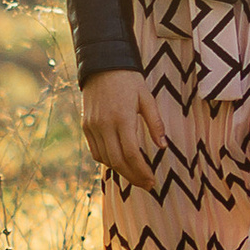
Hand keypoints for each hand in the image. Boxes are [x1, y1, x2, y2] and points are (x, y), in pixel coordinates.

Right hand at [82, 69, 165, 191]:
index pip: (132, 154)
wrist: (101, 64)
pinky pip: (95, 151)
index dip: (142, 171)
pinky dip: (107, 161)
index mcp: (123, 118)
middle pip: (118, 161)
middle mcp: (105, 125)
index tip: (152, 181)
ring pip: (105, 159)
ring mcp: (93, 126)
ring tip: (135, 176)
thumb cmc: (129, 80)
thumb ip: (155, 123)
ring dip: (120, 171)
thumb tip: (163, 146)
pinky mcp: (86, 126)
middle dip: (133, 177)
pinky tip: (119, 162)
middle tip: (146, 185)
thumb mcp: (147, 97)